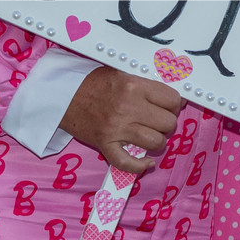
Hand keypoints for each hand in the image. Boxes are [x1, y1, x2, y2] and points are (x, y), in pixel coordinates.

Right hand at [59, 66, 183, 174]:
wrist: (63, 95)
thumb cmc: (94, 82)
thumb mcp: (123, 73)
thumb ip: (147, 84)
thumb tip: (176, 97)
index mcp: (135, 86)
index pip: (172, 100)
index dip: (175, 104)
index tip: (170, 106)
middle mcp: (129, 107)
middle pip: (168, 123)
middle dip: (167, 123)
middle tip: (158, 121)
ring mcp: (117, 128)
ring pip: (156, 142)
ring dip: (157, 142)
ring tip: (150, 136)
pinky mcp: (105, 145)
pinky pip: (128, 163)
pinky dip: (140, 166)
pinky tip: (146, 162)